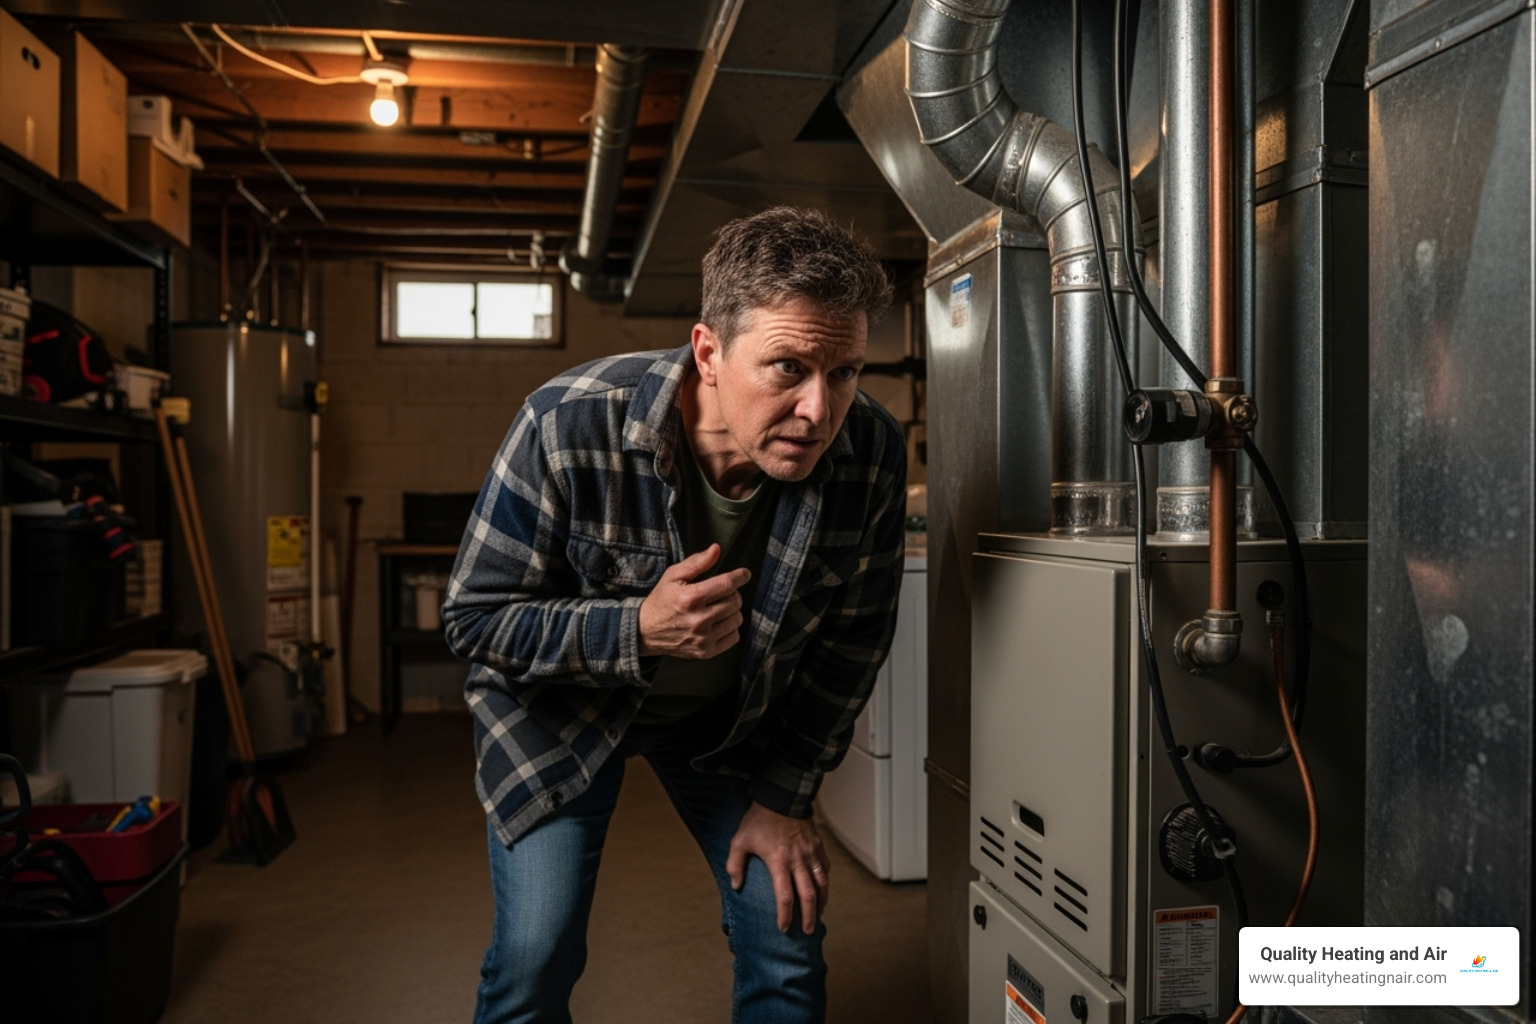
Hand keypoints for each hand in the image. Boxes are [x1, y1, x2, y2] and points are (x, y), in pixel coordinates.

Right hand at [638, 544, 750, 658]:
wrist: (645, 631)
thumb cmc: (661, 600)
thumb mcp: (673, 576)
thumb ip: (696, 562)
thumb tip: (716, 549)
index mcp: (690, 598)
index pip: (727, 584)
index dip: (740, 576)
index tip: (744, 573)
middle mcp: (698, 620)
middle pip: (735, 602)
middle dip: (732, 593)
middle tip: (721, 592)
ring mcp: (702, 639)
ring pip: (737, 619)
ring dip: (731, 611)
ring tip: (718, 607)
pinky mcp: (705, 652)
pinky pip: (733, 637)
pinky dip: (730, 628)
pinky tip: (717, 623)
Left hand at [726, 802, 829, 933]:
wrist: (781, 796)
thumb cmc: (759, 819)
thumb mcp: (739, 840)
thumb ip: (735, 865)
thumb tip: (736, 886)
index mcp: (779, 862)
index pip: (785, 896)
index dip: (785, 915)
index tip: (783, 928)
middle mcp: (798, 861)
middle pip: (808, 895)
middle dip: (809, 916)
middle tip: (808, 931)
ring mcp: (811, 853)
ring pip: (821, 883)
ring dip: (821, 902)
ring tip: (819, 914)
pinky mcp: (818, 846)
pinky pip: (825, 868)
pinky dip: (825, 882)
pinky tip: (822, 890)